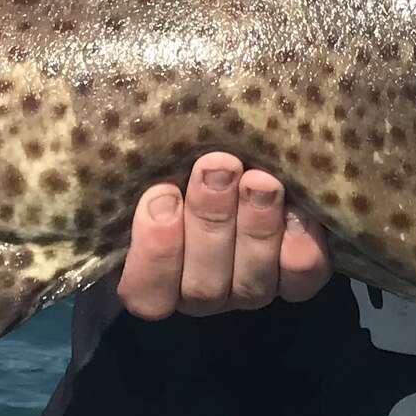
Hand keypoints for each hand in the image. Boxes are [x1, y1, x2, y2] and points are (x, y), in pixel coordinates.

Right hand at [118, 151, 333, 318]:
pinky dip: (300, 244)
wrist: (242, 154)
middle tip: (218, 166)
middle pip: (203, 285)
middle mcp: (202, 291)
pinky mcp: (295, 279)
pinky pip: (302, 278)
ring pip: (251, 283)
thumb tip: (112, 122)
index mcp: (153, 276)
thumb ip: (140, 163)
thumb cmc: (179, 157)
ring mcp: (250, 289)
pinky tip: (298, 207)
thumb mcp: (152, 161)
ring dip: (255, 227)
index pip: (146, 292)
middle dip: (210, 220)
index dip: (155, 251)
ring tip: (261, 178)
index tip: (160, 193)